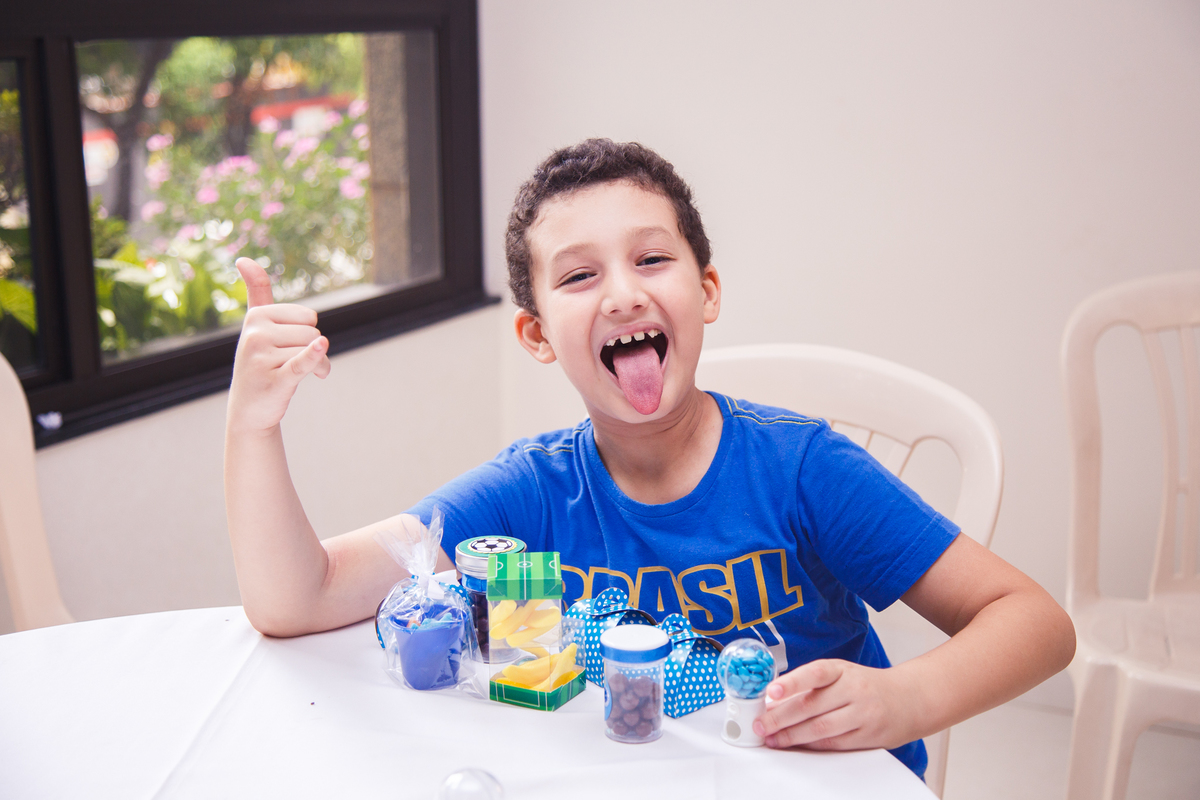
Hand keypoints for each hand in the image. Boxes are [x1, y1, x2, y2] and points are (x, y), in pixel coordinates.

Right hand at [227, 257, 330, 432]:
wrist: (249, 410)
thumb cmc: (260, 362)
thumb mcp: (256, 326)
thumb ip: (257, 292)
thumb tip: (243, 259)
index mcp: (256, 317)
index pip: (309, 316)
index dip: (311, 333)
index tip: (294, 345)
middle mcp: (256, 334)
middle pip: (313, 332)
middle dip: (315, 350)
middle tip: (298, 366)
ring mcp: (263, 357)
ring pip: (314, 349)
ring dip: (319, 366)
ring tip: (299, 377)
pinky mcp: (275, 379)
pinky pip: (300, 362)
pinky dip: (313, 356)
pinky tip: (321, 345)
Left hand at [753, 659, 918, 751]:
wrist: (909, 699)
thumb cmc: (866, 685)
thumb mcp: (841, 674)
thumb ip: (811, 684)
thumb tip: (773, 700)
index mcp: (843, 670)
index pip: (816, 673)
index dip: (792, 682)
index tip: (771, 691)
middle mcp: (854, 690)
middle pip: (812, 705)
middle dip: (781, 717)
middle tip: (760, 724)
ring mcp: (862, 714)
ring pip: (821, 728)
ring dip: (792, 735)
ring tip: (772, 738)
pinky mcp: (867, 737)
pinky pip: (834, 743)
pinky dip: (811, 745)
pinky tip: (796, 745)